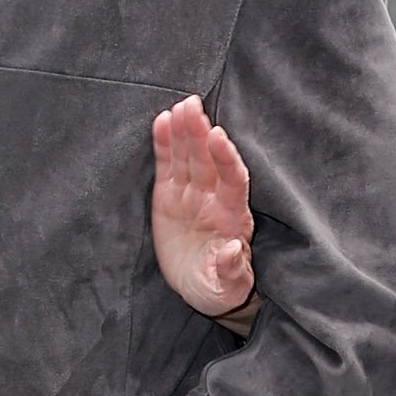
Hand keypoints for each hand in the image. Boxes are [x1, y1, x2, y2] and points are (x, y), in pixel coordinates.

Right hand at [151, 94, 255, 321]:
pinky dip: (164, 143)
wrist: (201, 288)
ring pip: (189, 157)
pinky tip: (161, 121)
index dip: (226, 158)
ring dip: (184, 131)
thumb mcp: (226, 288)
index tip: (218, 135)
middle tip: (192, 107)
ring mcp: (191, 194)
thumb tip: (232, 250)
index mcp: (232, 218)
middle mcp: (214, 199)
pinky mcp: (170, 195)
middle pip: (208, 161)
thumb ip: (231, 271)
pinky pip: (167, 165)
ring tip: (180, 107)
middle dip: (201, 134)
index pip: (233, 180)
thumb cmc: (219, 289)